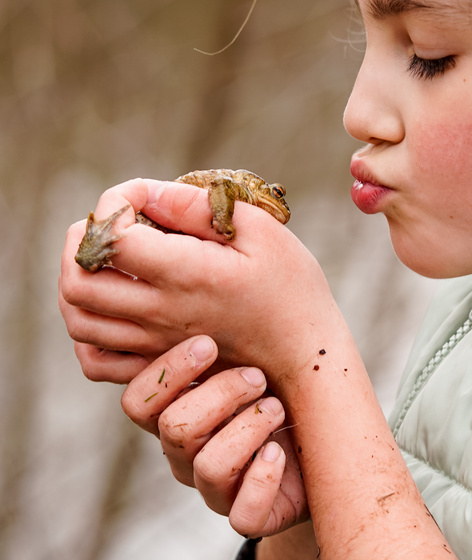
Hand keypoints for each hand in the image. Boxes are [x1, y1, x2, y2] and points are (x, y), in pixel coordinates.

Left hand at [59, 178, 340, 389]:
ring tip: (104, 255)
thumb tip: (152, 194)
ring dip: (77, 278)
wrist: (305, 355)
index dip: (115, 202)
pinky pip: (94, 360)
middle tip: (109, 221)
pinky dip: (85, 329)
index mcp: (187, 274)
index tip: (144, 193)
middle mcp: (161, 313)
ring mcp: (153, 345)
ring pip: (77, 319)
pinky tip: (109, 303)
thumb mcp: (263, 231)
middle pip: (78, 279)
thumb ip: (201, 209)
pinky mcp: (156, 366)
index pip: (112, 236)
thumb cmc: (292, 287)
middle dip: (81, 238)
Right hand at [122, 335, 307, 536]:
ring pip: (209, 467)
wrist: (324, 432)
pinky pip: (244, 514)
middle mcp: (187, 452)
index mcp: (177, 408)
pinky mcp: (252, 514)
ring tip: (277, 408)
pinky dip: (264, 479)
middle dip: (222, 393)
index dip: (168, 372)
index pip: (138, 400)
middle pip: (174, 428)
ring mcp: (217, 488)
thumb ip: (214, 318)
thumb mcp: (246, 343)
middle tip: (258, 376)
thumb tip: (195, 270)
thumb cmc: (281, 376)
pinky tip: (280, 452)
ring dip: (251, 427)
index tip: (210, 343)